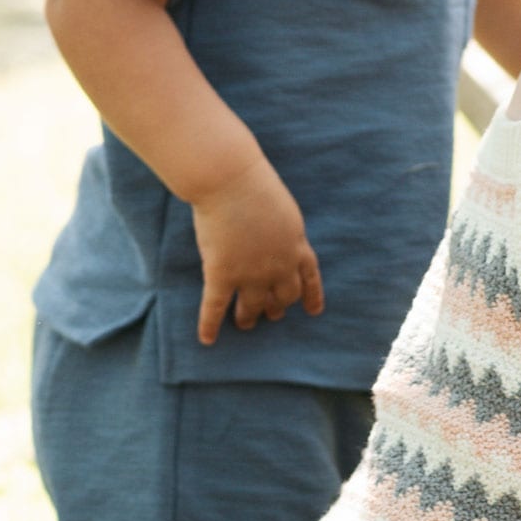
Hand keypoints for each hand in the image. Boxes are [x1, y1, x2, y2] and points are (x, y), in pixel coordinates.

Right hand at [188, 158, 324, 344]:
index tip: (313, 311)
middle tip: (269, 314)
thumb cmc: (255, 183)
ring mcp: (251, 274)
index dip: (311, 296)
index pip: (309, 278)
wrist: (230, 180)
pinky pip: (216, 307)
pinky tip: (207, 340)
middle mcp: (279, 266)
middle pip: (283, 297)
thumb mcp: (285, 209)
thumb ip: (285, 231)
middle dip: (277, 307)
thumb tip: (279, 241)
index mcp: (297, 246)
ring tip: (245, 323)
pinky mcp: (223, 274)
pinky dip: (210, 325)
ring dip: (249, 318)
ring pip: (253, 307)